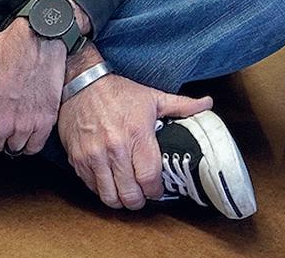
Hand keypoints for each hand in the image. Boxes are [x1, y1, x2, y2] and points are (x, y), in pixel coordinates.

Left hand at [0, 23, 64, 157]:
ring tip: (14, 116)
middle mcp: (0, 126)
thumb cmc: (0, 53)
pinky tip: (28, 124)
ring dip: (12, 136)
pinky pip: (34, 147)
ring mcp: (24, 126)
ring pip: (14, 148)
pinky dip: (30, 139)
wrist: (35, 40)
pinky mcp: (44, 121)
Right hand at [56, 72, 213, 209]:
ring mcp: (94, 156)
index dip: (156, 190)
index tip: (158, 190)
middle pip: (129, 193)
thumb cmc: (118, 92)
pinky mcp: (78, 159)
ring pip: (109, 196)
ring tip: (126, 195)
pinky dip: (102, 191)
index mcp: (137, 134)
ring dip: (120, 201)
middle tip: (142, 197)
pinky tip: (110, 184)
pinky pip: (91, 187)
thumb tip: (206, 104)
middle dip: (139, 201)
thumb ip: (181, 105)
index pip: (149, 176)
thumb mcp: (153, 97)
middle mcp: (115, 148)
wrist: (82, 84)